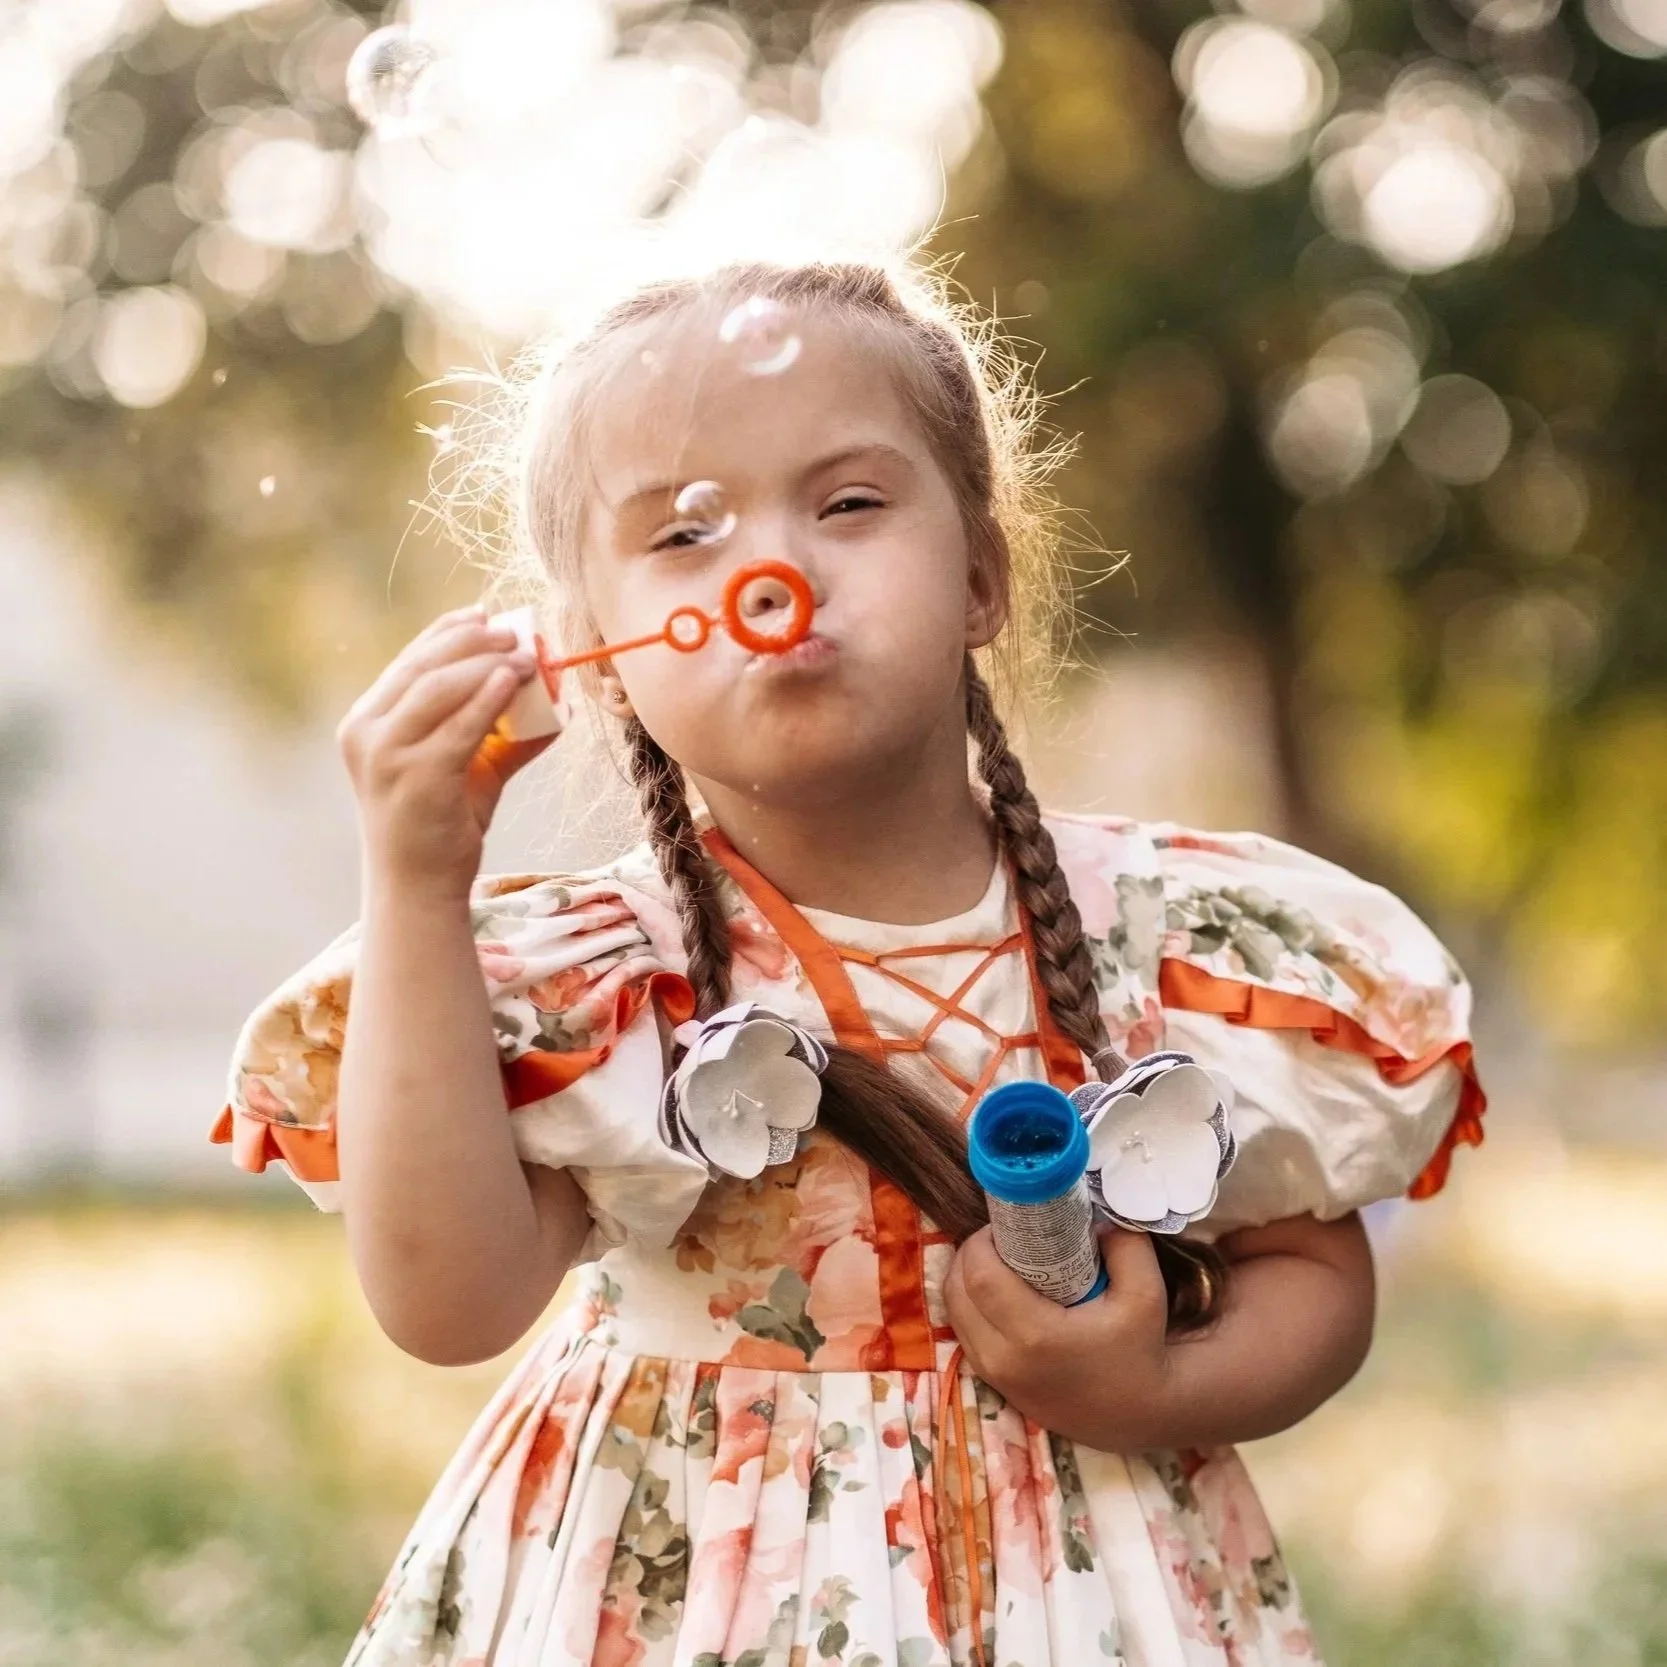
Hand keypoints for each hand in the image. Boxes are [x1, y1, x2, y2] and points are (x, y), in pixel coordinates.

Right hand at [337, 605, 558, 897]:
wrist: (417, 887)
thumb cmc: (440, 825)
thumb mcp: (467, 768)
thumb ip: (499, 732)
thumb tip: (554, 704)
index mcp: (366, 722)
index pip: (408, 661)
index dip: (448, 631)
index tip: (486, 614)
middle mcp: (365, 733)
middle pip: (422, 667)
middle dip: (472, 641)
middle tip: (513, 632)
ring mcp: (386, 756)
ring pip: (438, 689)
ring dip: (485, 664)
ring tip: (523, 657)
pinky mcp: (416, 778)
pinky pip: (458, 728)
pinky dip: (488, 700)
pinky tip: (513, 683)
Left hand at [943, 1223, 1174, 1452]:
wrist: (1140, 1414)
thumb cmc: (1141, 1351)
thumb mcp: (1146, 1293)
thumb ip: (1125, 1245)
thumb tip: (1094, 1215)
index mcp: (1035, 1336)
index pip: (980, 1275)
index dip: (981, 1241)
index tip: (1004, 1224)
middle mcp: (1004, 1359)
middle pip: (956, 1291)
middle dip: (969, 1255)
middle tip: (999, 1238)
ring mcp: (995, 1376)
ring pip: (954, 1315)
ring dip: (964, 1280)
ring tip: (996, 1261)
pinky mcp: (995, 1385)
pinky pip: (964, 1335)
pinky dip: (969, 1307)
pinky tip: (996, 1293)